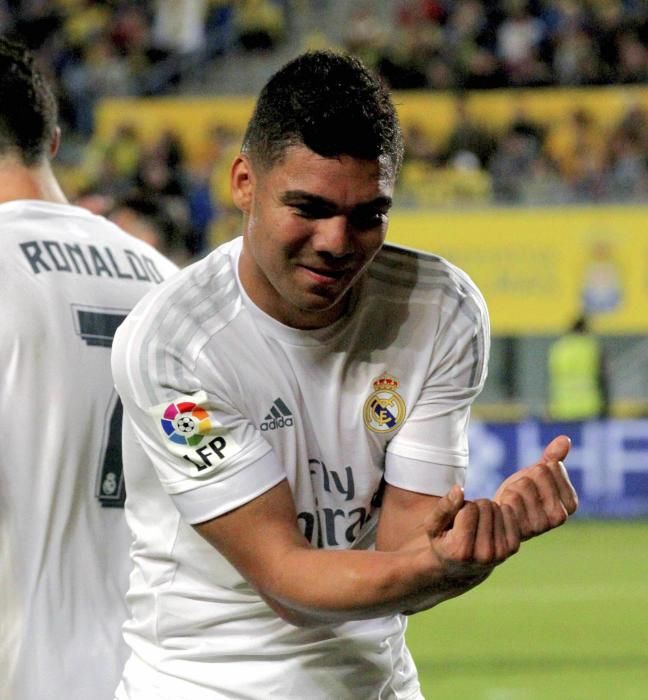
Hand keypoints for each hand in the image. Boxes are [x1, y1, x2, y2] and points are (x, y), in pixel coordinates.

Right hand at [400, 486, 520, 613]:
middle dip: (475, 507)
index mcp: (460, 550)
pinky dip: (500, 513)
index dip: (461, 507)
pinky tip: (490, 524)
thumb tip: (460, 489)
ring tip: (477, 524)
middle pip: (485, 506)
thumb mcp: (433, 525)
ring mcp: (500, 553)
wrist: (461, 568)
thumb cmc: (443, 542)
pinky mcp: (512, 549)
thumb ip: (444, 507)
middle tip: (467, 521)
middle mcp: (483, 555)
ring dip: (487, 511)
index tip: (455, 519)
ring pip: (498, 508)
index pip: (469, 508)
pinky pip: (510, 514)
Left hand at [493, 435, 577, 540]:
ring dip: (512, 488)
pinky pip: (511, 498)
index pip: (553, 466)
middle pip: (539, 472)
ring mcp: (543, 524)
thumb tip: (565, 439)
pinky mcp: (523, 529)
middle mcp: (560, 516)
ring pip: (524, 484)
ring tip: (512, 501)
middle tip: (519, 493)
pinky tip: (505, 509)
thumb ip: (553, 457)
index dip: (537, 470)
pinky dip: (504, 498)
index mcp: (571, 502)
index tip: (533, 484)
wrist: (499, 517)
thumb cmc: (521, 494)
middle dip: (524, 477)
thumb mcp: (537, 473)